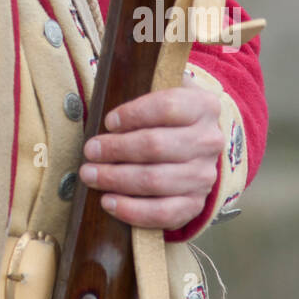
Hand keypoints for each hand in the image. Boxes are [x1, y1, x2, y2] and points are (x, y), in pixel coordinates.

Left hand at [78, 79, 223, 229]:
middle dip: (116, 149)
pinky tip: (109, 202)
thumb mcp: (164, 90)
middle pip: (155, 146)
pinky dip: (132, 210)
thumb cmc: (169, 116)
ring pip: (155, 180)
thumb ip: (143, 86)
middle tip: (89, 150)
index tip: (108, 121)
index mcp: (203, 106)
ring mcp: (204, 176)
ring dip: (116, 179)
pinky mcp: (195, 204)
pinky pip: (163, 213)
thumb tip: (110, 85)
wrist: (198, 145)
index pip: (167, 106)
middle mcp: (209, 141)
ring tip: (90, 175)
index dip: (133, 114)